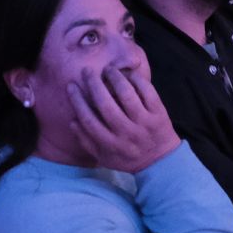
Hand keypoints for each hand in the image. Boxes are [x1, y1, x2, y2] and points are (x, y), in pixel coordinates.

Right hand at [63, 63, 179, 173]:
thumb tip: (72, 121)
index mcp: (111, 145)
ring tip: (108, 69)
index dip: (77, 101)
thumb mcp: (104, 158)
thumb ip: (87, 142)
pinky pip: (148, 92)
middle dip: (93, 84)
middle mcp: (126, 133)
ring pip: (127, 95)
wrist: (161, 162)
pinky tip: (129, 74)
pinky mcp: (158, 113)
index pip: (89, 120)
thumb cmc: (128, 158)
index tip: (71, 86)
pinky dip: (137, 80)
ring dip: (115, 78)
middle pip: (105, 105)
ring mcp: (144, 123)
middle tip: (87, 71)